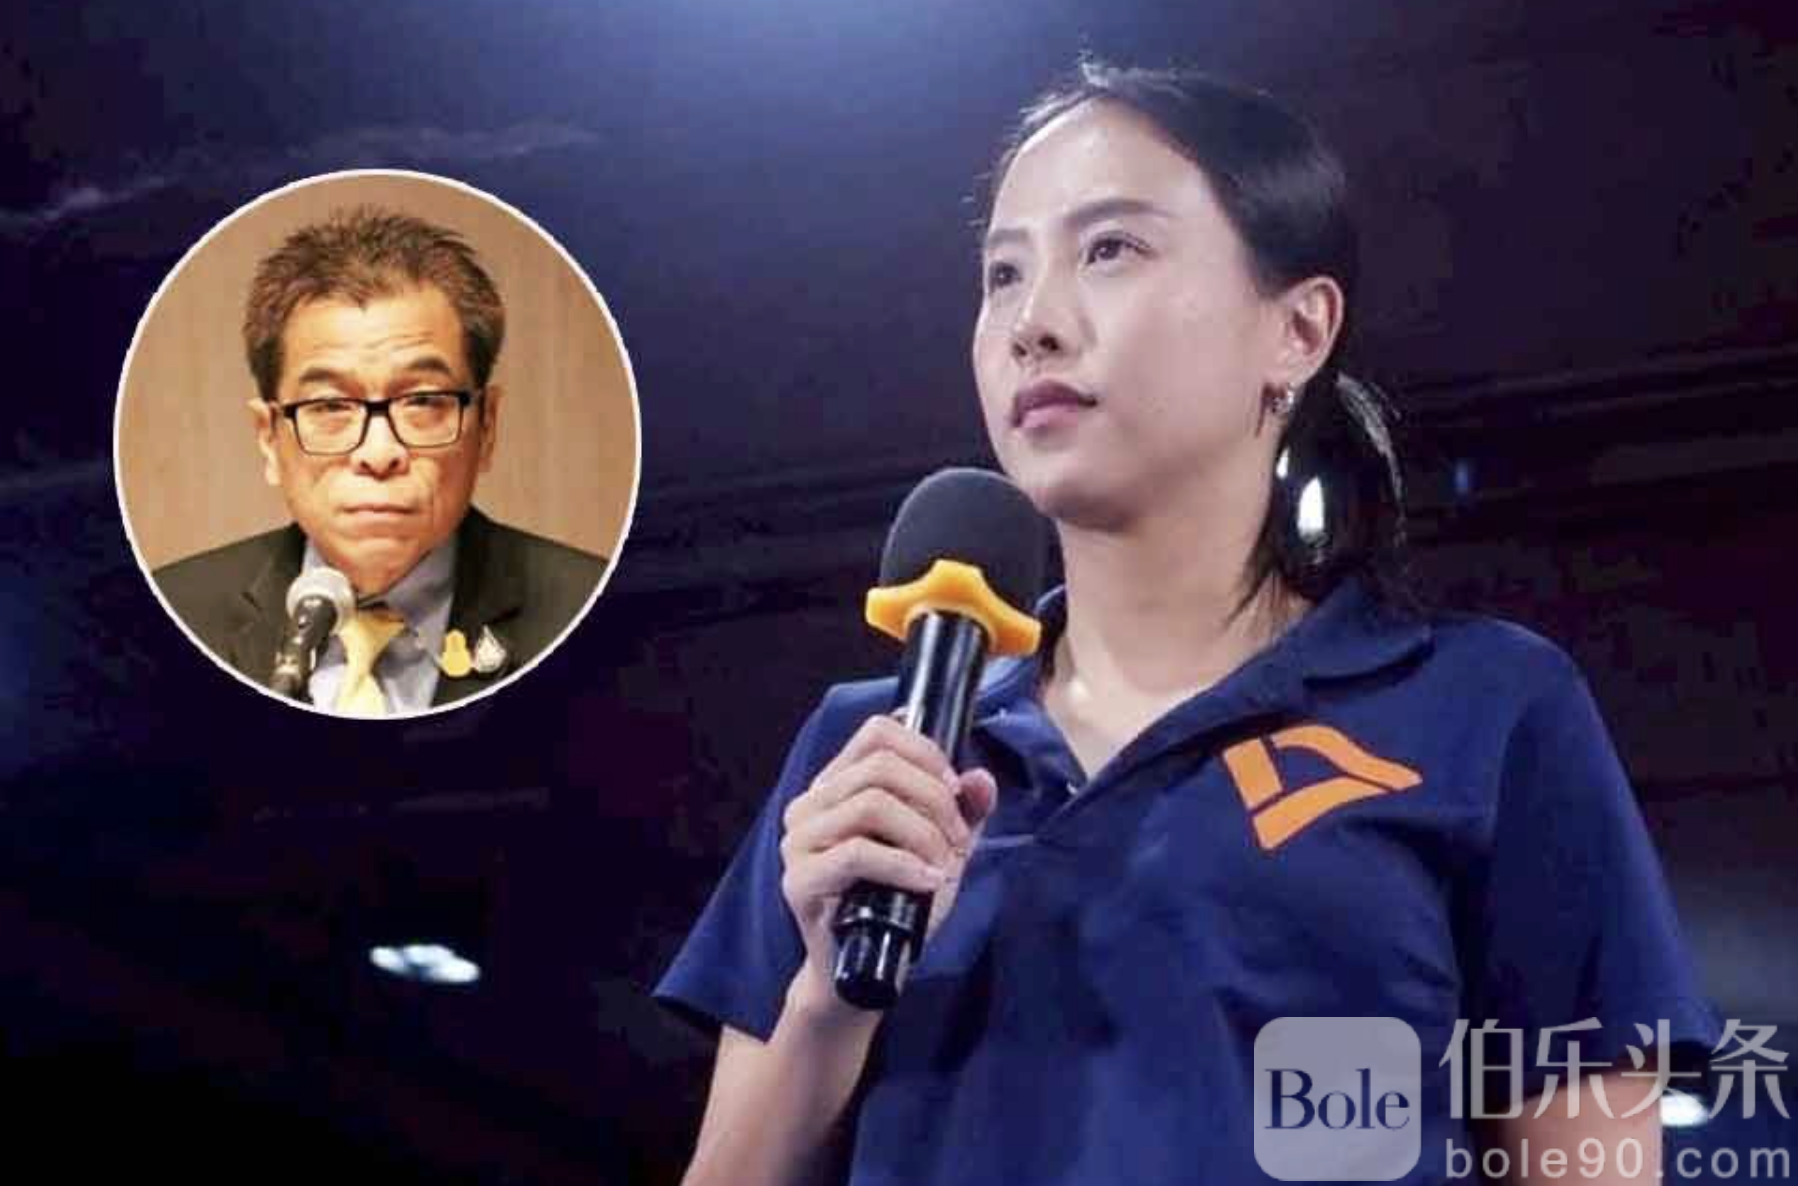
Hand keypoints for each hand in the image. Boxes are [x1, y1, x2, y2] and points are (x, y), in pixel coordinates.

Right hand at [778, 714, 997, 1014]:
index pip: (877, 733)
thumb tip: (981, 779)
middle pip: (881, 766)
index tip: (954, 789)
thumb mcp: (940, 849)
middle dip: (934, 799)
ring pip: (871, 803)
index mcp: (838, 785)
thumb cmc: (900, 905)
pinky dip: (902, 864)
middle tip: (957, 840)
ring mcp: (799, 840)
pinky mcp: (799, 879)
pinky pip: (856, 853)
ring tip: (942, 865)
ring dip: (923, 832)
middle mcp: (811, 804)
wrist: (870, 971)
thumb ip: (963, 812)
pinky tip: (927, 881)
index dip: (925, 752)